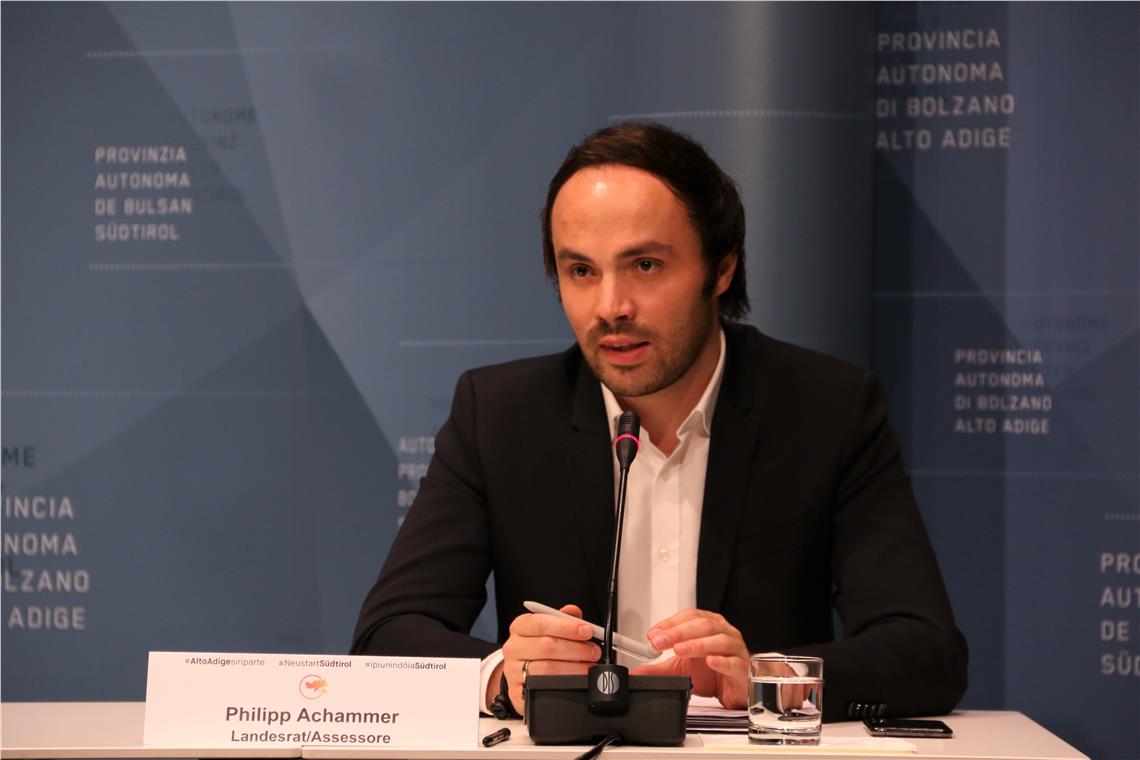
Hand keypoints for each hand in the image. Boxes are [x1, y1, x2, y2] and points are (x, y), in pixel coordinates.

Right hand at [493, 604, 600, 712]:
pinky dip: (564, 684)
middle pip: (546, 646)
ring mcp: (513, 671)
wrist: (522, 672)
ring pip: (546, 669)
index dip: (567, 627)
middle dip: (576, 649)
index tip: (587, 630)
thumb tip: (574, 612)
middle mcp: (514, 647)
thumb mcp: (549, 629)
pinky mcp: (517, 692)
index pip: (541, 623)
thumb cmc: (539, 647)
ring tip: (588, 666)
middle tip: (593, 651)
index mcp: (520, 627)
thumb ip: (562, 619)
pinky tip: (576, 681)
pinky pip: (542, 688)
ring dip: (574, 668)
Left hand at [631, 608, 749, 708]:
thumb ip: (658, 669)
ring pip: (718, 640)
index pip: (688, 617)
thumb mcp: (679, 668)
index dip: (670, 624)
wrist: (732, 691)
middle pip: (702, 625)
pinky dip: (721, 661)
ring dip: (697, 644)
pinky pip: (733, 662)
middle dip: (678, 632)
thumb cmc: (711, 673)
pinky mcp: (742, 669)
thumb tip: (636, 671)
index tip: (653, 634)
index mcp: (708, 626)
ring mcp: (735, 649)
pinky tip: (710, 661)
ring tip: (679, 649)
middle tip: (660, 642)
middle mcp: (723, 633)